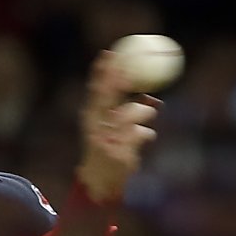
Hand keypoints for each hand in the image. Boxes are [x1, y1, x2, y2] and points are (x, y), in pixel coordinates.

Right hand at [75, 51, 158, 203]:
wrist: (101, 181)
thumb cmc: (107, 149)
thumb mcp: (109, 126)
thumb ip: (122, 107)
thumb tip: (145, 91)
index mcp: (90, 119)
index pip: (95, 91)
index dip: (101, 72)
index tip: (108, 53)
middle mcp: (96, 127)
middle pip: (109, 97)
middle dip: (117, 80)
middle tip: (130, 69)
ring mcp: (107, 139)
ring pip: (132, 113)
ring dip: (143, 115)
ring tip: (144, 123)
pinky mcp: (120, 152)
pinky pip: (142, 133)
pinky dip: (145, 135)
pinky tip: (142, 141)